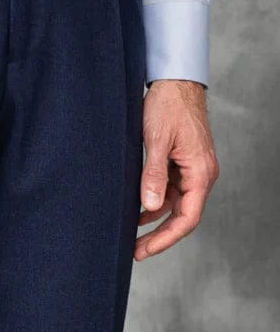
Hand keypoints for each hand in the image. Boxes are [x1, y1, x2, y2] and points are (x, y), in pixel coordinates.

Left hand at [135, 79, 219, 260]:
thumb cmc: (167, 105)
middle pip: (182, 214)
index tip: (144, 250)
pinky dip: (155, 199)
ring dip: (156, 218)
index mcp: (200, 172)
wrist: (174, 81)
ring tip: (131, 232)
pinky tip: (138, 207)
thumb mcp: (156, 140)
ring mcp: (191, 167)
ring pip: (176, 203)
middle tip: (135, 250)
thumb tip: (151, 206)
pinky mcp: (182, 160)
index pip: (187, 217)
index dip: (165, 238)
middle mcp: (200, 173)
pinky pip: (171, 188)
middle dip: (159, 234)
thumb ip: (153, 174)